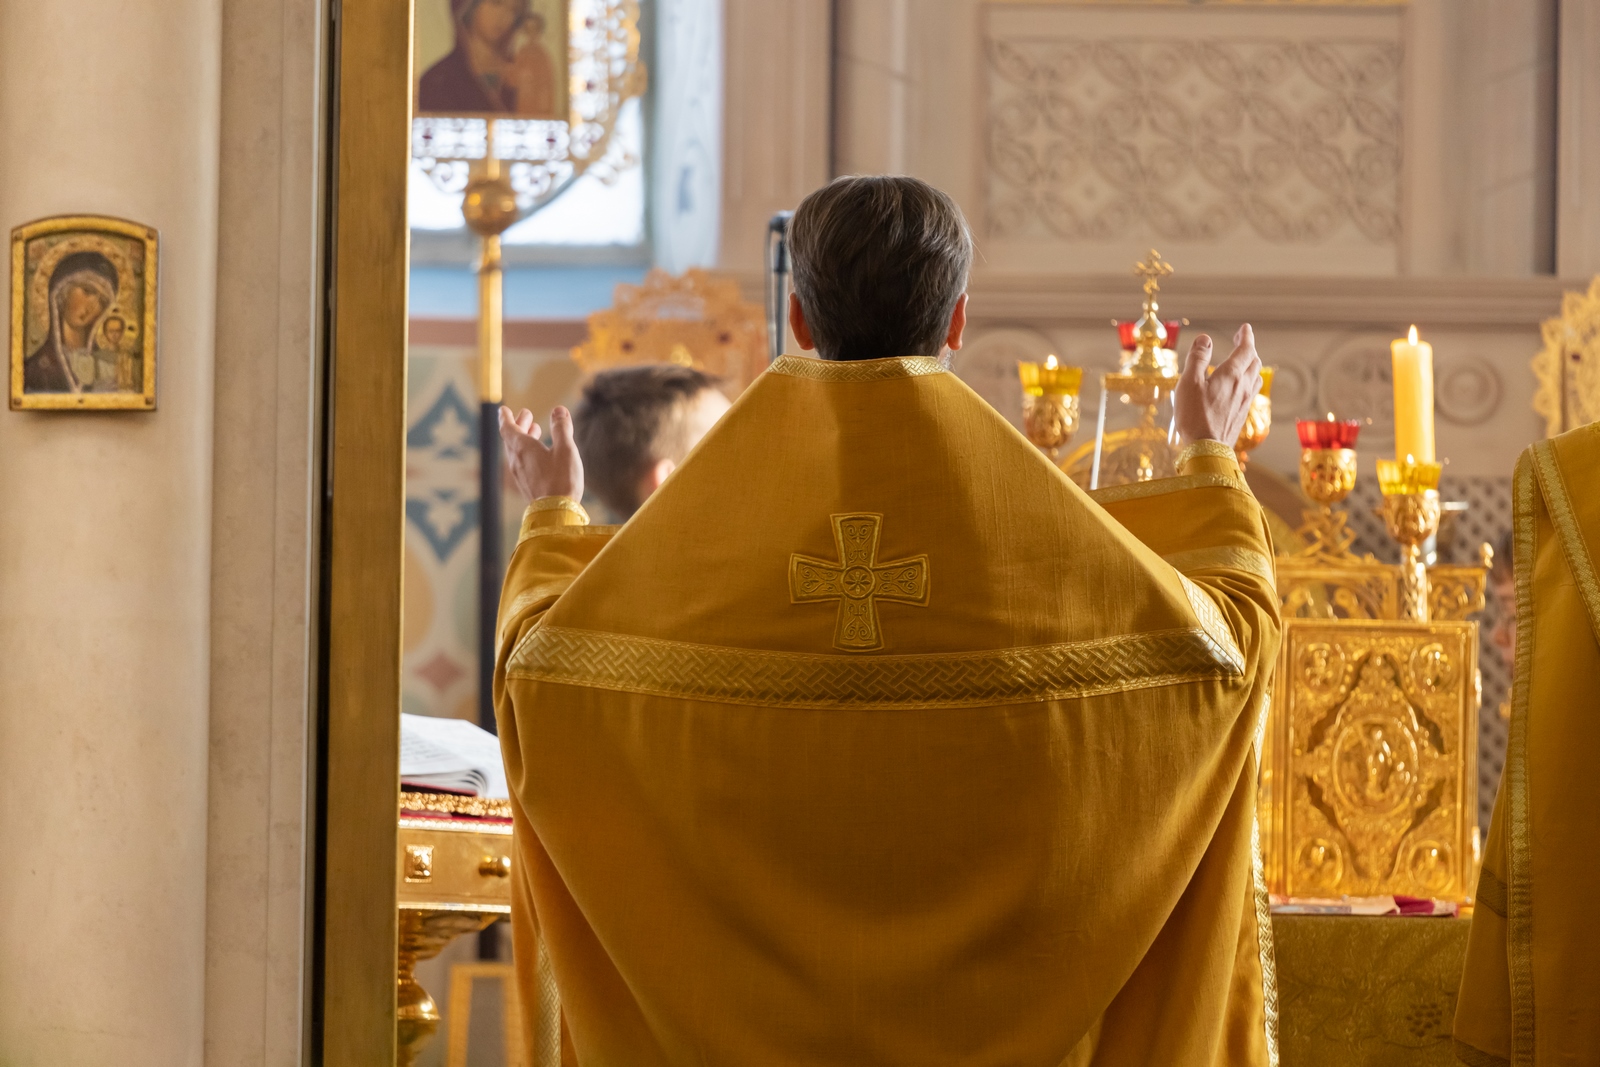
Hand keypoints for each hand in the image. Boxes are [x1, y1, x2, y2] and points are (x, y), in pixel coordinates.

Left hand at [499, 405, 583, 501]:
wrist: (556, 513)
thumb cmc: (561, 480)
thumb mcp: (566, 449)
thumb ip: (562, 428)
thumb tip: (558, 410)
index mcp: (523, 448)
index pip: (507, 428)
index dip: (506, 417)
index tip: (503, 409)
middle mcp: (517, 460)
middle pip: (511, 439)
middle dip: (519, 424)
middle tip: (527, 415)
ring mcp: (520, 474)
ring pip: (516, 451)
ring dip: (524, 438)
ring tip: (535, 431)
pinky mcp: (526, 485)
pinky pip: (522, 463)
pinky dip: (527, 452)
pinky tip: (540, 455)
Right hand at [1174, 325, 1262, 445]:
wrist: (1207, 449)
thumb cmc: (1195, 416)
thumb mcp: (1189, 383)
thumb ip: (1197, 358)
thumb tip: (1204, 339)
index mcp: (1232, 375)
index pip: (1245, 349)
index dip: (1246, 337)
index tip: (1244, 329)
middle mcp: (1243, 386)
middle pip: (1254, 362)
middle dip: (1249, 349)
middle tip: (1241, 342)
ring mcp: (1245, 401)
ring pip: (1256, 377)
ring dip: (1252, 364)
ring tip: (1243, 361)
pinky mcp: (1242, 414)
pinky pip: (1252, 391)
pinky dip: (1249, 380)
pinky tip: (1240, 386)